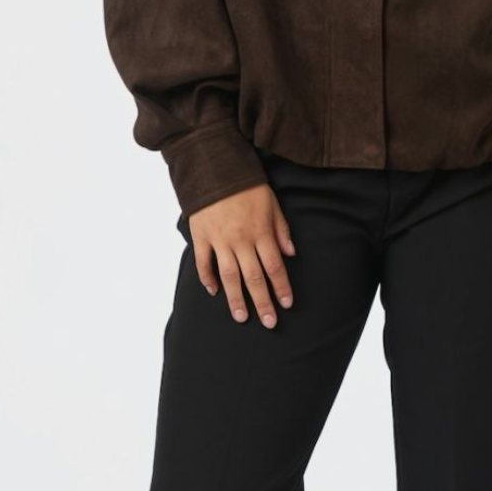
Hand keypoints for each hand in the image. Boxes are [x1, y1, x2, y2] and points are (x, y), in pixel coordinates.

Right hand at [188, 183, 295, 327]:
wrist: (215, 168)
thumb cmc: (247, 186)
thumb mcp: (272, 204)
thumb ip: (281, 230)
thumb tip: (291, 254)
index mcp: (261, 232)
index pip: (275, 267)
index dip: (281, 287)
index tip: (286, 304)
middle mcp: (241, 240)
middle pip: (254, 278)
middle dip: (263, 302)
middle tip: (269, 323)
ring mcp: (219, 240)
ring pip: (229, 277)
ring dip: (236, 299)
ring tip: (241, 318)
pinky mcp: (201, 237)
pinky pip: (203, 263)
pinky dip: (207, 278)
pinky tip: (213, 292)